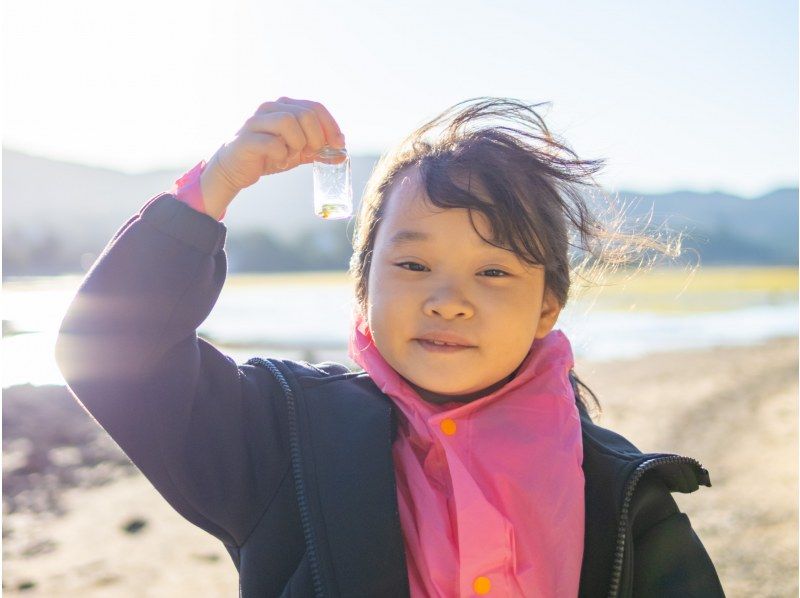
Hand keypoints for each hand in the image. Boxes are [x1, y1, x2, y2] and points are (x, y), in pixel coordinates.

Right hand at [200, 97, 345, 215]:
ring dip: (297, 143)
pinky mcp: (246, 139)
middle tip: (311, 153)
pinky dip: (281, 155)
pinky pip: (272, 143)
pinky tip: (278, 161)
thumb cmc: (268, 156)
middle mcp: (270, 108)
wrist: (235, 168)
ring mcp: (256, 121)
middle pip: (305, 114)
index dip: (331, 126)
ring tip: (292, 155)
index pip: (315, 107)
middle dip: (315, 137)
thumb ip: (318, 151)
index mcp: (285, 107)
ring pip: (288, 122)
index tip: (338, 144)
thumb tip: (342, 155)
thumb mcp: (297, 152)